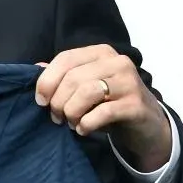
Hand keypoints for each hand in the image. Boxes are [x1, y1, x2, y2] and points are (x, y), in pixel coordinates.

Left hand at [35, 44, 171, 171]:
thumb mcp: (87, 86)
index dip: (47, 80)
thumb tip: (36, 68)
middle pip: (73, 78)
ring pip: (86, 93)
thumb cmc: (111, 103)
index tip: (40, 101)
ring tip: (71, 123)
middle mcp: (117, 62)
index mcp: (101, 52)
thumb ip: (64, 76)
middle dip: (58, 102)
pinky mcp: (135, 105)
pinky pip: (102, 112)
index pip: (65, 58)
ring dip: (71, 113)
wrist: (146, 125)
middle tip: (57, 118)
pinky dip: (86, 124)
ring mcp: (129, 82)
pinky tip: (84, 129)